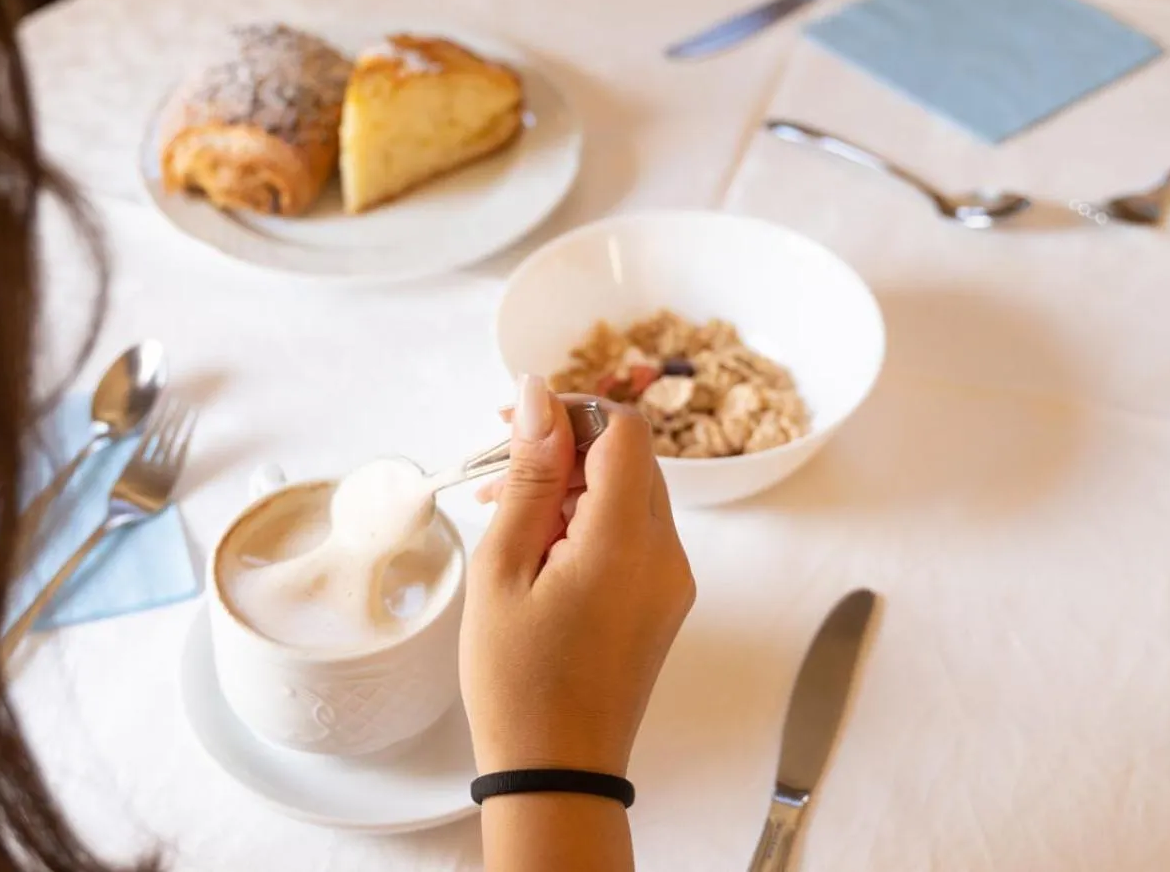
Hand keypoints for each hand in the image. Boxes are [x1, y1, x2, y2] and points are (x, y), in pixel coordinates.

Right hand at [460, 376, 694, 776]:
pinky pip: (632, 533)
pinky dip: (587, 520)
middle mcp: (665, 555)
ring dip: (571, 484)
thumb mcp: (504, 568)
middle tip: (499, 470)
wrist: (557, 773)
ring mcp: (670, 581)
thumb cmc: (518, 681)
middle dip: (563, 448)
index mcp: (626, 542)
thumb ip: (528, 475)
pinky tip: (536, 545)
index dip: (569, 411)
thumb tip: (538, 396)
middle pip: (629, 457)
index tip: (514, 425)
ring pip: (629, 492)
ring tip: (505, 511)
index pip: (622, 429)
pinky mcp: (662, 601)